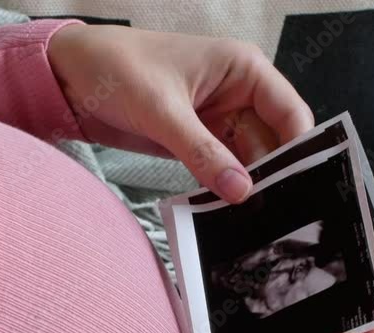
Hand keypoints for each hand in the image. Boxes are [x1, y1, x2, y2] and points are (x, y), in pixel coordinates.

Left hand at [47, 24, 313, 202]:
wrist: (69, 75)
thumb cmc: (117, 69)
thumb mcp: (162, 111)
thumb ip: (203, 152)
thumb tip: (242, 191)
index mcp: (244, 68)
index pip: (290, 112)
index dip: (301, 149)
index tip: (304, 188)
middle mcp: (238, 94)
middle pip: (273, 141)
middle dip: (273, 175)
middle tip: (279, 216)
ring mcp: (218, 119)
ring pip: (247, 159)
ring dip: (247, 187)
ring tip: (255, 223)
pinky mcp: (197, 140)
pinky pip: (220, 168)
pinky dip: (222, 188)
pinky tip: (226, 214)